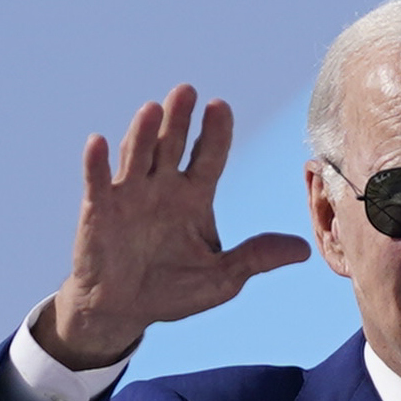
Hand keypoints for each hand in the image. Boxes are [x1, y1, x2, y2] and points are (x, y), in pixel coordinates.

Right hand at [35, 85, 310, 368]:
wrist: (126, 310)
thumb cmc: (174, 291)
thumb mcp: (223, 278)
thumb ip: (256, 258)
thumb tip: (304, 250)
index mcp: (194, 198)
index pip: (209, 158)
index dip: (215, 133)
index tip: (221, 106)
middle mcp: (162, 188)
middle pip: (172, 146)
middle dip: (179, 120)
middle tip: (187, 91)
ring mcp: (129, 196)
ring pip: (137, 156)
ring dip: (143, 133)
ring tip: (153, 110)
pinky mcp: (98, 211)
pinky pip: (97, 183)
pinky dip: (96, 163)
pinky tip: (98, 142)